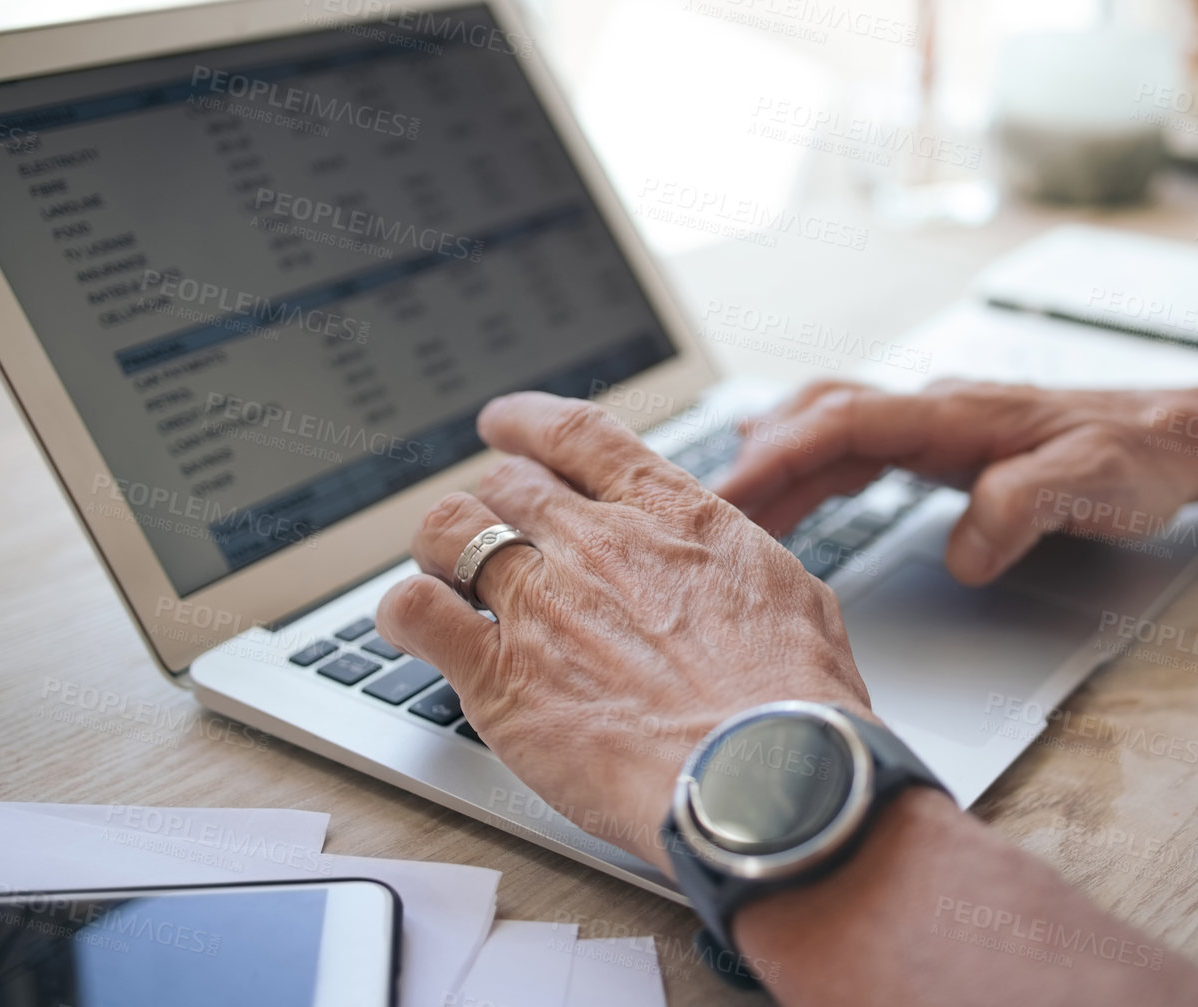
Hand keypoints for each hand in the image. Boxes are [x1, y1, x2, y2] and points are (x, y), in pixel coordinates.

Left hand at [374, 392, 871, 868]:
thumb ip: (732, 563)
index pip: (578, 435)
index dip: (528, 421)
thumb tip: (723, 566)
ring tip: (443, 568)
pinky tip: (415, 626)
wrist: (763, 777)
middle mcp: (596, 544)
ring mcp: (541, 604)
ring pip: (450, 530)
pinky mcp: (498, 676)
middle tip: (488, 521)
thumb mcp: (787, 592)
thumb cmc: (792, 702)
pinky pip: (415, 612)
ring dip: (442, 544)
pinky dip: (405, 610)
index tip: (505, 424)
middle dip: (493, 497)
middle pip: (508, 482)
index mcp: (669, 515)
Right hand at [715, 379, 1197, 585]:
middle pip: (820, 419)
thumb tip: (963, 551)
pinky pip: (856, 447)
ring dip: (777, 465)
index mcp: (958, 415)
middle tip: (702, 511)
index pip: (844, 421)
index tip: (729, 492)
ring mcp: (937, 425)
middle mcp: (937, 411)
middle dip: (756, 461)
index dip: (780, 454)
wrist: (1181, 438)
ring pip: (831, 430)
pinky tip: (794, 490)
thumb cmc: (1142, 457)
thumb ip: (1025, 509)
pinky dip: (811, 466)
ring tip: (728, 511)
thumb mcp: (1097, 486)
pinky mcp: (945, 446)